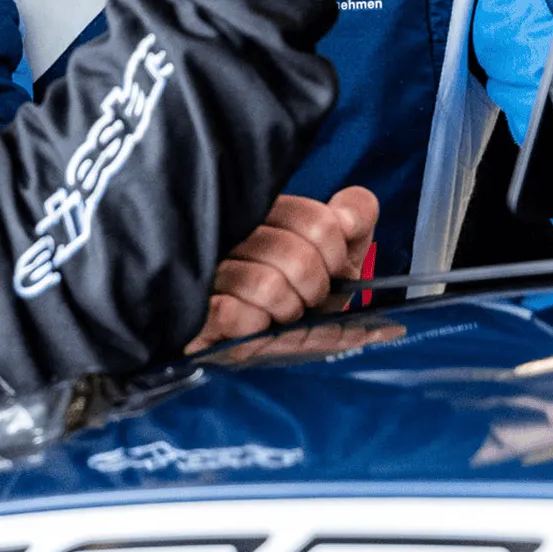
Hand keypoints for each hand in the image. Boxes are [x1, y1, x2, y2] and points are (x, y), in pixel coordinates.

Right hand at [186, 186, 377, 353]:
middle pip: (298, 258)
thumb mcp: (340, 250)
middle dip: (314, 288)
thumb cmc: (304, 290)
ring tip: (278, 314)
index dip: (335, 255)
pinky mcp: (196, 311)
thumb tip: (347, 220)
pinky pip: (228, 312)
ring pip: (268, 286)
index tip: (332, 269)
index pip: (318, 223)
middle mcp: (233, 233)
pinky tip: (255, 324)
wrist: (269, 339)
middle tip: (304, 298)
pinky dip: (252, 323)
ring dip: (285, 310)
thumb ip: (355, 214)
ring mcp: (210, 271)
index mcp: (269, 212)